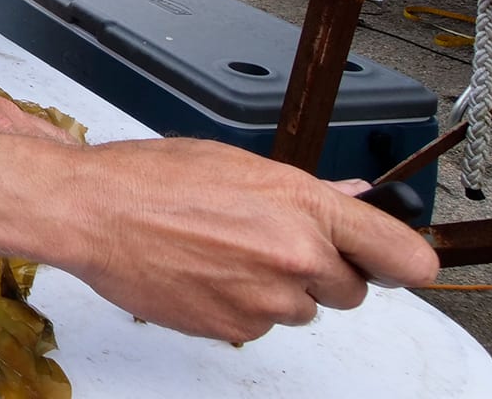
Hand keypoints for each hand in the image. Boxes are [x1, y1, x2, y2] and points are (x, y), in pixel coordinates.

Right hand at [65, 138, 438, 342]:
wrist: (91, 212)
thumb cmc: (150, 179)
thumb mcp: (237, 164)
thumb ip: (305, 191)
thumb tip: (352, 197)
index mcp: (303, 204)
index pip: (400, 255)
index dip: (400, 261)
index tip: (392, 263)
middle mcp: (295, 255)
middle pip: (351, 290)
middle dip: (321, 273)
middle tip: (270, 246)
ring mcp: (266, 298)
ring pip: (301, 310)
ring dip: (276, 291)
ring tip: (223, 254)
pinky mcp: (234, 327)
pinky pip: (258, 325)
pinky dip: (238, 306)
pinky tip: (203, 273)